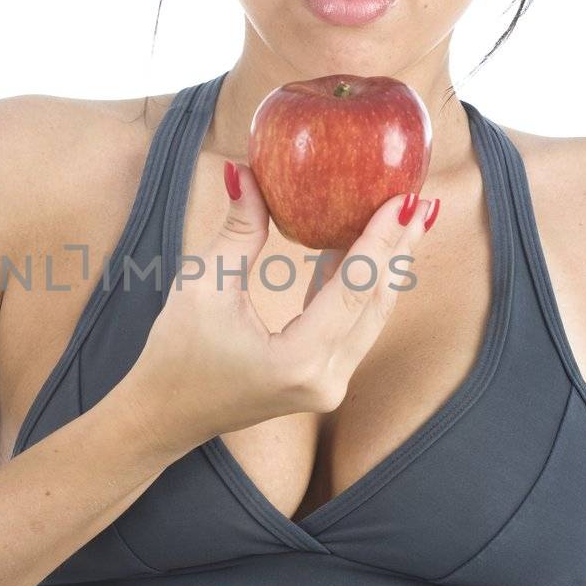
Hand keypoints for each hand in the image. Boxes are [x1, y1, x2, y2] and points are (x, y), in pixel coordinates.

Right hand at [123, 158, 433, 457]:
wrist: (164, 415)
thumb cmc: (174, 353)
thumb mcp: (202, 284)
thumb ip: (238, 230)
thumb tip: (248, 170)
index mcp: (296, 359)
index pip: (354, 289)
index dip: (382, 239)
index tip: (404, 198)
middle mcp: (325, 379)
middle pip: (376, 303)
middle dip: (399, 248)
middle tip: (421, 199)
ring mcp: (328, 386)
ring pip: (372, 316)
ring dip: (386, 266)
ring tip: (406, 219)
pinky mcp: (323, 381)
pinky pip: (355, 326)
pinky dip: (361, 287)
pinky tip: (362, 249)